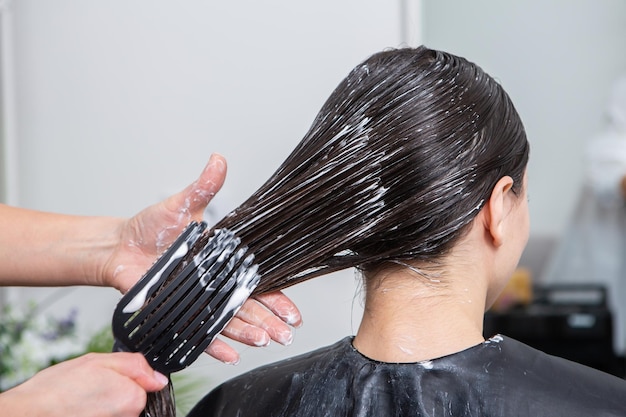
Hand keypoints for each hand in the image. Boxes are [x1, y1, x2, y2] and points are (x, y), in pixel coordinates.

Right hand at [0, 352, 167, 416]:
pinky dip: (96, 413)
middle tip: (91, 388)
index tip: (108, 378)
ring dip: (104, 405)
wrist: (28, 413)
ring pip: (118, 411)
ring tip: (82, 400)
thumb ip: (135, 365)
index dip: (125, 378)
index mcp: (132, 397)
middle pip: (131, 399)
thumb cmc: (57, 390)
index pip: (144, 385)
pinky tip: (80, 410)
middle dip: (115, 391)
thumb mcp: (98, 361)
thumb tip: (158, 377)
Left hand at [101, 154, 302, 362]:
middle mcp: (214, 285)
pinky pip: (197, 333)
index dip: (277, 297)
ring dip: (247, 333)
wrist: (120, 245)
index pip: (257, 282)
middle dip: (269, 321)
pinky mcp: (177, 312)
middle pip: (248, 307)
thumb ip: (203, 188)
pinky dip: (213, 345)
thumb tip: (218, 160)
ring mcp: (197, 301)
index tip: (294, 311)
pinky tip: (230, 354)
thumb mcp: (182, 205)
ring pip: (228, 322)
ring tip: (264, 340)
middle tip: (287, 333)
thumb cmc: (151, 226)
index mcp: (223, 261)